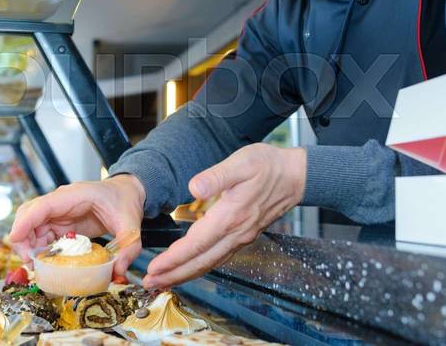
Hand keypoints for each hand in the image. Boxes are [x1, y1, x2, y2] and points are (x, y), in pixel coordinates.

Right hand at [9, 174, 144, 275]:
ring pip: (32, 225)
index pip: (42, 206)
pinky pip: (42, 233)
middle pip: (29, 214)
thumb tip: (117, 271)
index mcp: (75, 195)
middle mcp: (61, 201)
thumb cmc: (125, 202)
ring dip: (28, 244)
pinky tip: (45, 261)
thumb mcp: (131, 225)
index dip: (26, 222)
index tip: (14, 239)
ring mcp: (59, 211)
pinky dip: (38, 246)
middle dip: (22, 236)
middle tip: (29, 261)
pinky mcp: (61, 221)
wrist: (127, 192)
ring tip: (35, 264)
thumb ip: (128, 247)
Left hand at [144, 143, 305, 287]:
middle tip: (150, 282)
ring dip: (185, 274)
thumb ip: (216, 176)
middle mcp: (236, 232)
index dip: (174, 259)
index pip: (197, 244)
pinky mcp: (244, 236)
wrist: (295, 176)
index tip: (155, 267)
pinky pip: (219, 258)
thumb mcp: (241, 162)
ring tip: (164, 280)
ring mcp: (241, 237)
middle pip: (201, 261)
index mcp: (231, 216)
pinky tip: (189, 268)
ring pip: (210, 263)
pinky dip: (200, 267)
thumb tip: (193, 188)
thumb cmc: (268, 166)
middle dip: (174, 274)